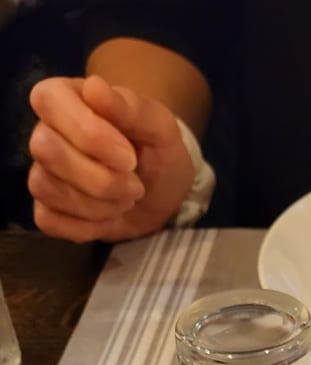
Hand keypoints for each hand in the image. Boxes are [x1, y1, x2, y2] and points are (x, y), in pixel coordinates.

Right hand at [28, 74, 194, 241]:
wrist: (162, 191)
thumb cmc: (156, 149)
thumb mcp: (158, 125)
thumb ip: (129, 107)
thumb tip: (94, 87)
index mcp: (65, 98)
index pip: (48, 101)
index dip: (88, 134)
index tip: (130, 158)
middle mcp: (45, 132)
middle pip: (45, 150)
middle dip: (99, 178)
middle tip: (135, 185)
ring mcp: (43, 173)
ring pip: (45, 188)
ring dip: (97, 204)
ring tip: (126, 199)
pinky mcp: (46, 210)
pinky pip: (48, 220)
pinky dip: (85, 226)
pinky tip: (108, 217)